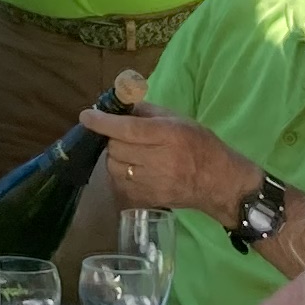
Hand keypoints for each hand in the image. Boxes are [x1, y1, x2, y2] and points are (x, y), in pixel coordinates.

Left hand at [78, 101, 259, 222]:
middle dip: (113, 139)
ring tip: (132, 154)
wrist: (218, 183)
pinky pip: (119, 185)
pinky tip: (134, 170)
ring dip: (116, 157)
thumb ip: (148, 110)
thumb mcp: (179, 119)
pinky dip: (120, 175)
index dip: (104, 122)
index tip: (87, 116)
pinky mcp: (147, 200)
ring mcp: (152, 183)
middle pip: (116, 148)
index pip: (128, 129)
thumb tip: (120, 105)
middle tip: (125, 136)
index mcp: (167, 135)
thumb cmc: (200, 145)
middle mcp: (158, 160)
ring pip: (114, 167)